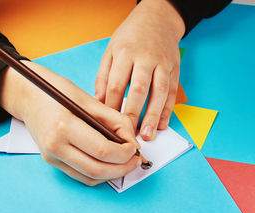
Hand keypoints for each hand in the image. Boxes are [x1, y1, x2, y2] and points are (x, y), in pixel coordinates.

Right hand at [0, 61, 141, 185]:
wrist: (27, 97)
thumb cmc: (56, 91)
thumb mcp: (87, 99)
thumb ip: (114, 120)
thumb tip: (132, 141)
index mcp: (64, 126)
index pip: (102, 150)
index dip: (125, 153)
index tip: (135, 148)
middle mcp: (55, 146)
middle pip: (97, 169)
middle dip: (122, 168)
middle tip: (135, 160)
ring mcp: (51, 156)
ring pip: (89, 177)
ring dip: (112, 174)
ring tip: (125, 163)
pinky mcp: (51, 161)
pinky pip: (80, 176)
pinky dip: (98, 174)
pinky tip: (108, 165)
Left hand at [95, 0, 184, 140]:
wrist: (158, 18)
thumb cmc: (130, 37)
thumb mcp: (110, 51)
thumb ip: (103, 76)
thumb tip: (98, 103)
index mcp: (125, 53)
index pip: (116, 84)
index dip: (111, 106)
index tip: (107, 123)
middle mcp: (146, 58)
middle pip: (139, 89)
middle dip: (132, 114)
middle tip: (127, 135)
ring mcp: (163, 63)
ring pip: (159, 92)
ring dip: (153, 115)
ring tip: (147, 134)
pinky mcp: (175, 69)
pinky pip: (172, 92)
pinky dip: (168, 110)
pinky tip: (162, 124)